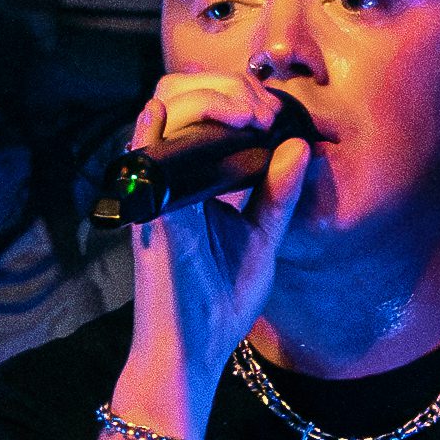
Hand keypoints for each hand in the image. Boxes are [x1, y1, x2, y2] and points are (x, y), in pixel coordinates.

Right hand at [116, 73, 313, 418]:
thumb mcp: (263, 239)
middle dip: (227, 86)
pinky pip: (140, 157)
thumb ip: (278, 193)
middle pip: (181, 95)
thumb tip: (299, 145)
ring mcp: (155, 192)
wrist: (194, 352)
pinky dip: (153, 128)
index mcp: (196, 179)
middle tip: (264, 110)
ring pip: (161, 110)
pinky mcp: (149, 214)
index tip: (275, 113)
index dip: (239, 93)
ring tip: (247, 115)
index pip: (204, 108)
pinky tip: (181, 116)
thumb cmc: (219, 302)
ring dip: (206, 98)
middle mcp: (171, 177)